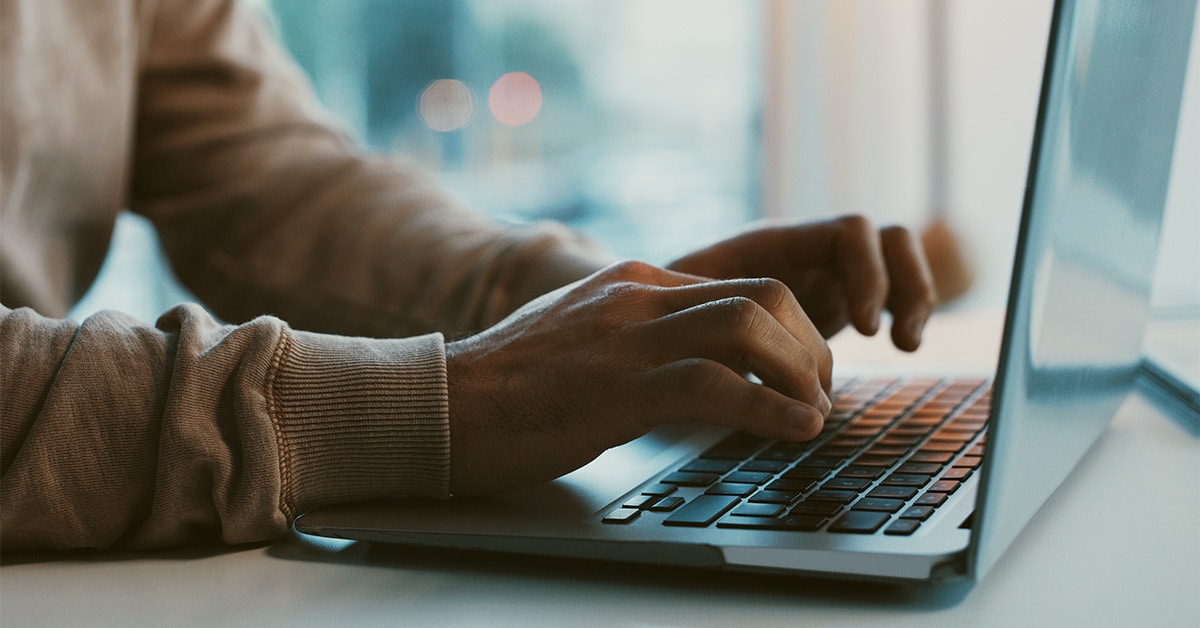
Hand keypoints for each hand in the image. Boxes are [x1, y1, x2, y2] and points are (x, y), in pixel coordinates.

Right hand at [445, 261, 831, 494]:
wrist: (441, 404)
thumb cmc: (512, 385)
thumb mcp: (587, 337)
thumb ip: (641, 334)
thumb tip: (701, 360)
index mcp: (635, 282)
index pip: (744, 285)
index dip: (793, 330)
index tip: (806, 373)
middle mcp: (637, 297)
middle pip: (763, 295)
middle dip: (810, 346)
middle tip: (819, 394)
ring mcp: (625, 338)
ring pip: (749, 327)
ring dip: (801, 373)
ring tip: (815, 413)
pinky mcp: (615, 388)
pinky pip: (715, 385)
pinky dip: (769, 408)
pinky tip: (795, 430)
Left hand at [667, 215, 937, 350]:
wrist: (656, 315)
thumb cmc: (662, 308)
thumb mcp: (683, 307)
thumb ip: (710, 311)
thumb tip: (727, 336)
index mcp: (775, 243)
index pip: (848, 232)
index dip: (867, 274)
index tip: (865, 328)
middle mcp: (808, 250)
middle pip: (886, 238)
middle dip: (904, 284)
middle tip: (891, 340)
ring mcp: (824, 272)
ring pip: (895, 260)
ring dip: (914, 296)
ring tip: (905, 344)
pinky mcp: (833, 300)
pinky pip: (889, 291)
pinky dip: (903, 312)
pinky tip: (898, 346)